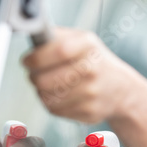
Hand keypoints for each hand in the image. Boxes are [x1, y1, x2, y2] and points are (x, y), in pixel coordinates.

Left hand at [23, 28, 146, 123]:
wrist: (120, 88)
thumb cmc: (93, 61)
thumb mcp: (81, 40)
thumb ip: (55, 36)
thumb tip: (31, 34)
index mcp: (88, 46)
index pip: (57, 51)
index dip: (36, 58)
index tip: (26, 61)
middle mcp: (92, 70)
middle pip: (45, 80)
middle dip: (33, 76)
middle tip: (35, 73)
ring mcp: (91, 93)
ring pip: (46, 96)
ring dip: (41, 90)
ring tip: (50, 83)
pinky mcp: (88, 112)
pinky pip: (55, 109)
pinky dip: (51, 102)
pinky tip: (60, 95)